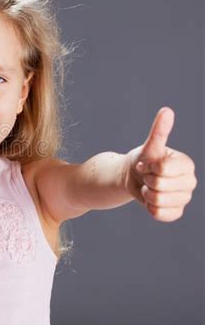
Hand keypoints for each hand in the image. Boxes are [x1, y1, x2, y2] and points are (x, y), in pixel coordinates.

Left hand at [124, 107, 196, 221]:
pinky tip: (151, 200)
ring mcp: (185, 198)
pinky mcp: (176, 212)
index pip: (163, 169)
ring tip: (148, 187)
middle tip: (147, 176)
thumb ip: (159, 131)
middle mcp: (190, 181)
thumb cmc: (144, 159)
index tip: (148, 163)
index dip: (149, 167)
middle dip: (146, 180)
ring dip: (146, 194)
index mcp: (186, 164)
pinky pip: (160, 214)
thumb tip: (167, 110)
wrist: (135, 178)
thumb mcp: (149, 147)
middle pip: (160, 186)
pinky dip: (149, 208)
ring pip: (158, 201)